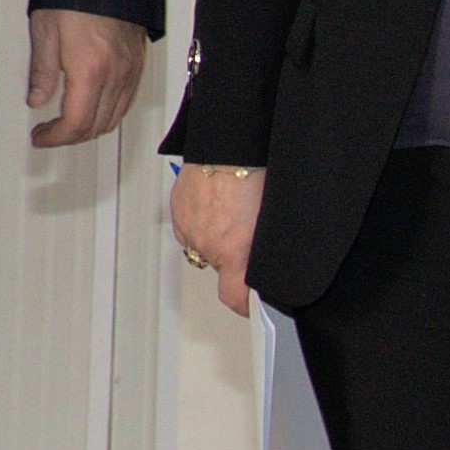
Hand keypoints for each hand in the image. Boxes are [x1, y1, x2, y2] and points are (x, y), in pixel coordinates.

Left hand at [24, 10, 151, 149]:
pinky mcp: (138, 61)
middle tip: (49, 132)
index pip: (75, 124)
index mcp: (90, 70)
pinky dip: (109, 112)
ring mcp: (131, 69)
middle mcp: (116, 74)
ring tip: (68, 123)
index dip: (55, 138)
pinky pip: (127, 101)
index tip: (40, 136)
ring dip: (91, 127)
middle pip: (97, 127)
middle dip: (70, 137)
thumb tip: (37, 100)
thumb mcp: (45, 31)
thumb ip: (42, 72)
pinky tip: (93, 106)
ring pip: (115, 118)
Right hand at [166, 163, 263, 317]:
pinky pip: (189, 226)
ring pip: (201, 246)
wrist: (229, 145)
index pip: (233, 297)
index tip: (251, 305)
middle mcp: (208, 245)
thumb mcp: (271, 218)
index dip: (243, 305)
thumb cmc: (254, 173)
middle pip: (218, 267)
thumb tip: (270, 263)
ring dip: (213, 238)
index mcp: (235, 252)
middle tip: (245, 237)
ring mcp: (190, 228)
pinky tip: (215, 203)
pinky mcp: (178, 210)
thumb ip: (265, 249)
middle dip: (231, 259)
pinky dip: (199, 220)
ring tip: (230, 214)